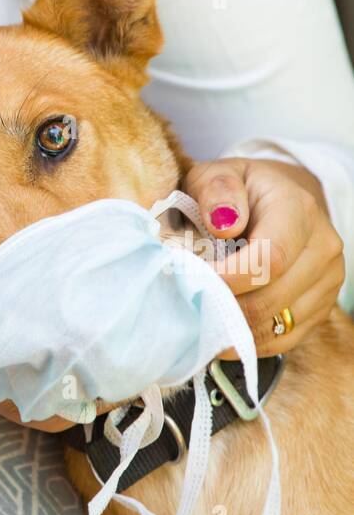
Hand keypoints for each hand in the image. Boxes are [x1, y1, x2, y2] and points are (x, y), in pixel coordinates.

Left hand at [183, 157, 344, 356]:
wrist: (276, 200)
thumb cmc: (239, 190)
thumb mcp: (218, 174)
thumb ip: (216, 190)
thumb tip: (224, 224)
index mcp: (298, 210)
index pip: (270, 258)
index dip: (229, 278)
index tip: (192, 282)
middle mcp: (322, 247)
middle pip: (271, 297)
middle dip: (224, 305)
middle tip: (187, 303)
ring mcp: (327, 281)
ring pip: (277, 323)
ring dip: (233, 326)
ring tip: (199, 316)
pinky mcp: (320, 307)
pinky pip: (284, 338)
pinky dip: (249, 340)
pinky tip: (221, 332)